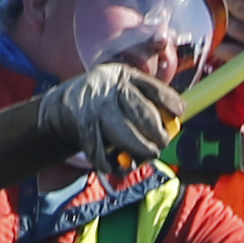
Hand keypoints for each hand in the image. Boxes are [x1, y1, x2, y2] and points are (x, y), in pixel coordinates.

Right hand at [36, 62, 179, 169]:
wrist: (62, 107)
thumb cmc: (104, 101)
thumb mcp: (122, 88)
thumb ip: (145, 99)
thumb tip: (176, 115)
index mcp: (121, 76)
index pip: (151, 88)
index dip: (168, 100)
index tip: (181, 112)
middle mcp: (108, 88)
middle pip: (143, 114)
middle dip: (158, 134)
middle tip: (161, 144)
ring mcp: (95, 108)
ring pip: (126, 134)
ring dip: (140, 150)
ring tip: (147, 156)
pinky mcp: (83, 127)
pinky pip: (103, 150)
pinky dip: (111, 163)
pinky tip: (116, 166)